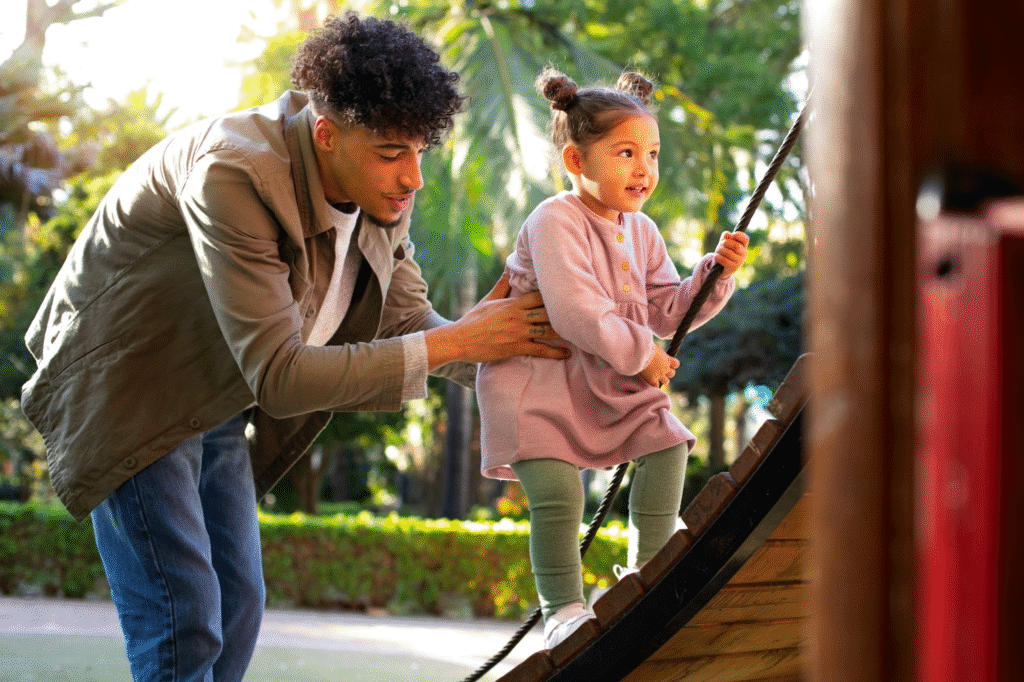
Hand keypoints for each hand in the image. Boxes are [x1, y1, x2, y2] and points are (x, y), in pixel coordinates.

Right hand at [424, 269, 568, 368]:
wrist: (461, 339)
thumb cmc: (474, 319)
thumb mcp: (489, 299)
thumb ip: (502, 285)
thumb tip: (509, 268)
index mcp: (513, 303)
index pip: (539, 295)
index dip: (555, 293)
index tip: (569, 292)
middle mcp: (519, 316)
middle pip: (548, 311)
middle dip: (564, 312)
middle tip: (583, 312)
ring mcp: (519, 332)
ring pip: (548, 329)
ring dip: (565, 331)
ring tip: (580, 332)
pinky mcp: (517, 347)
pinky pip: (540, 349)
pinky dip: (555, 352)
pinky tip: (566, 354)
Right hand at [639, 345, 678, 387]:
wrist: (641, 353)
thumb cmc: (646, 347)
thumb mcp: (655, 347)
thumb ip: (658, 352)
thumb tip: (656, 350)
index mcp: (667, 359)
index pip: (676, 364)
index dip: (673, 364)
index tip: (668, 363)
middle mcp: (665, 368)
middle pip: (672, 374)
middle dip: (668, 373)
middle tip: (661, 371)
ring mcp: (659, 374)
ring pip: (666, 381)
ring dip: (663, 380)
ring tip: (657, 378)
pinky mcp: (652, 379)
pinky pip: (656, 385)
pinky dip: (654, 384)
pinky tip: (650, 382)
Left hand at [714, 231, 748, 276]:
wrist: (723, 269)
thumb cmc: (724, 253)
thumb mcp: (724, 243)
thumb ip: (725, 237)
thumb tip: (727, 234)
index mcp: (743, 246)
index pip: (745, 239)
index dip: (739, 235)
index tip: (732, 235)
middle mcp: (744, 253)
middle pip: (736, 246)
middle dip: (725, 243)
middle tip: (720, 244)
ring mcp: (740, 261)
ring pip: (728, 253)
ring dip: (719, 250)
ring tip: (717, 251)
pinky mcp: (734, 268)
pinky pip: (724, 260)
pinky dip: (718, 257)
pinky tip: (716, 256)